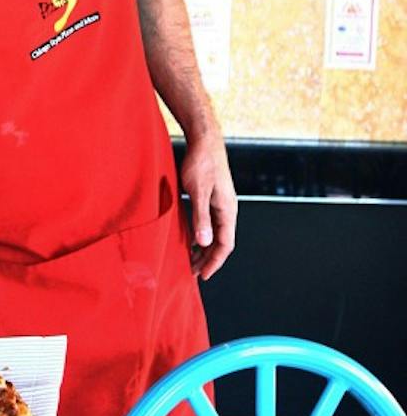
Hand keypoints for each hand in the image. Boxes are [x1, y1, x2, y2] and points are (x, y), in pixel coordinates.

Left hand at [179, 128, 236, 280]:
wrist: (204, 140)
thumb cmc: (201, 163)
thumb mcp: (197, 192)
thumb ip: (200, 217)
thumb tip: (204, 243)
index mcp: (227, 211)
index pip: (225, 245)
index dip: (214, 262)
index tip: (203, 276)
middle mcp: (227, 209)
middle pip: (220, 242)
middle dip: (208, 259)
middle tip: (192, 272)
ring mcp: (220, 203)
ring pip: (214, 233)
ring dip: (203, 248)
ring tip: (190, 260)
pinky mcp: (212, 197)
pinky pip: (209, 223)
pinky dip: (200, 234)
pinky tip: (189, 238)